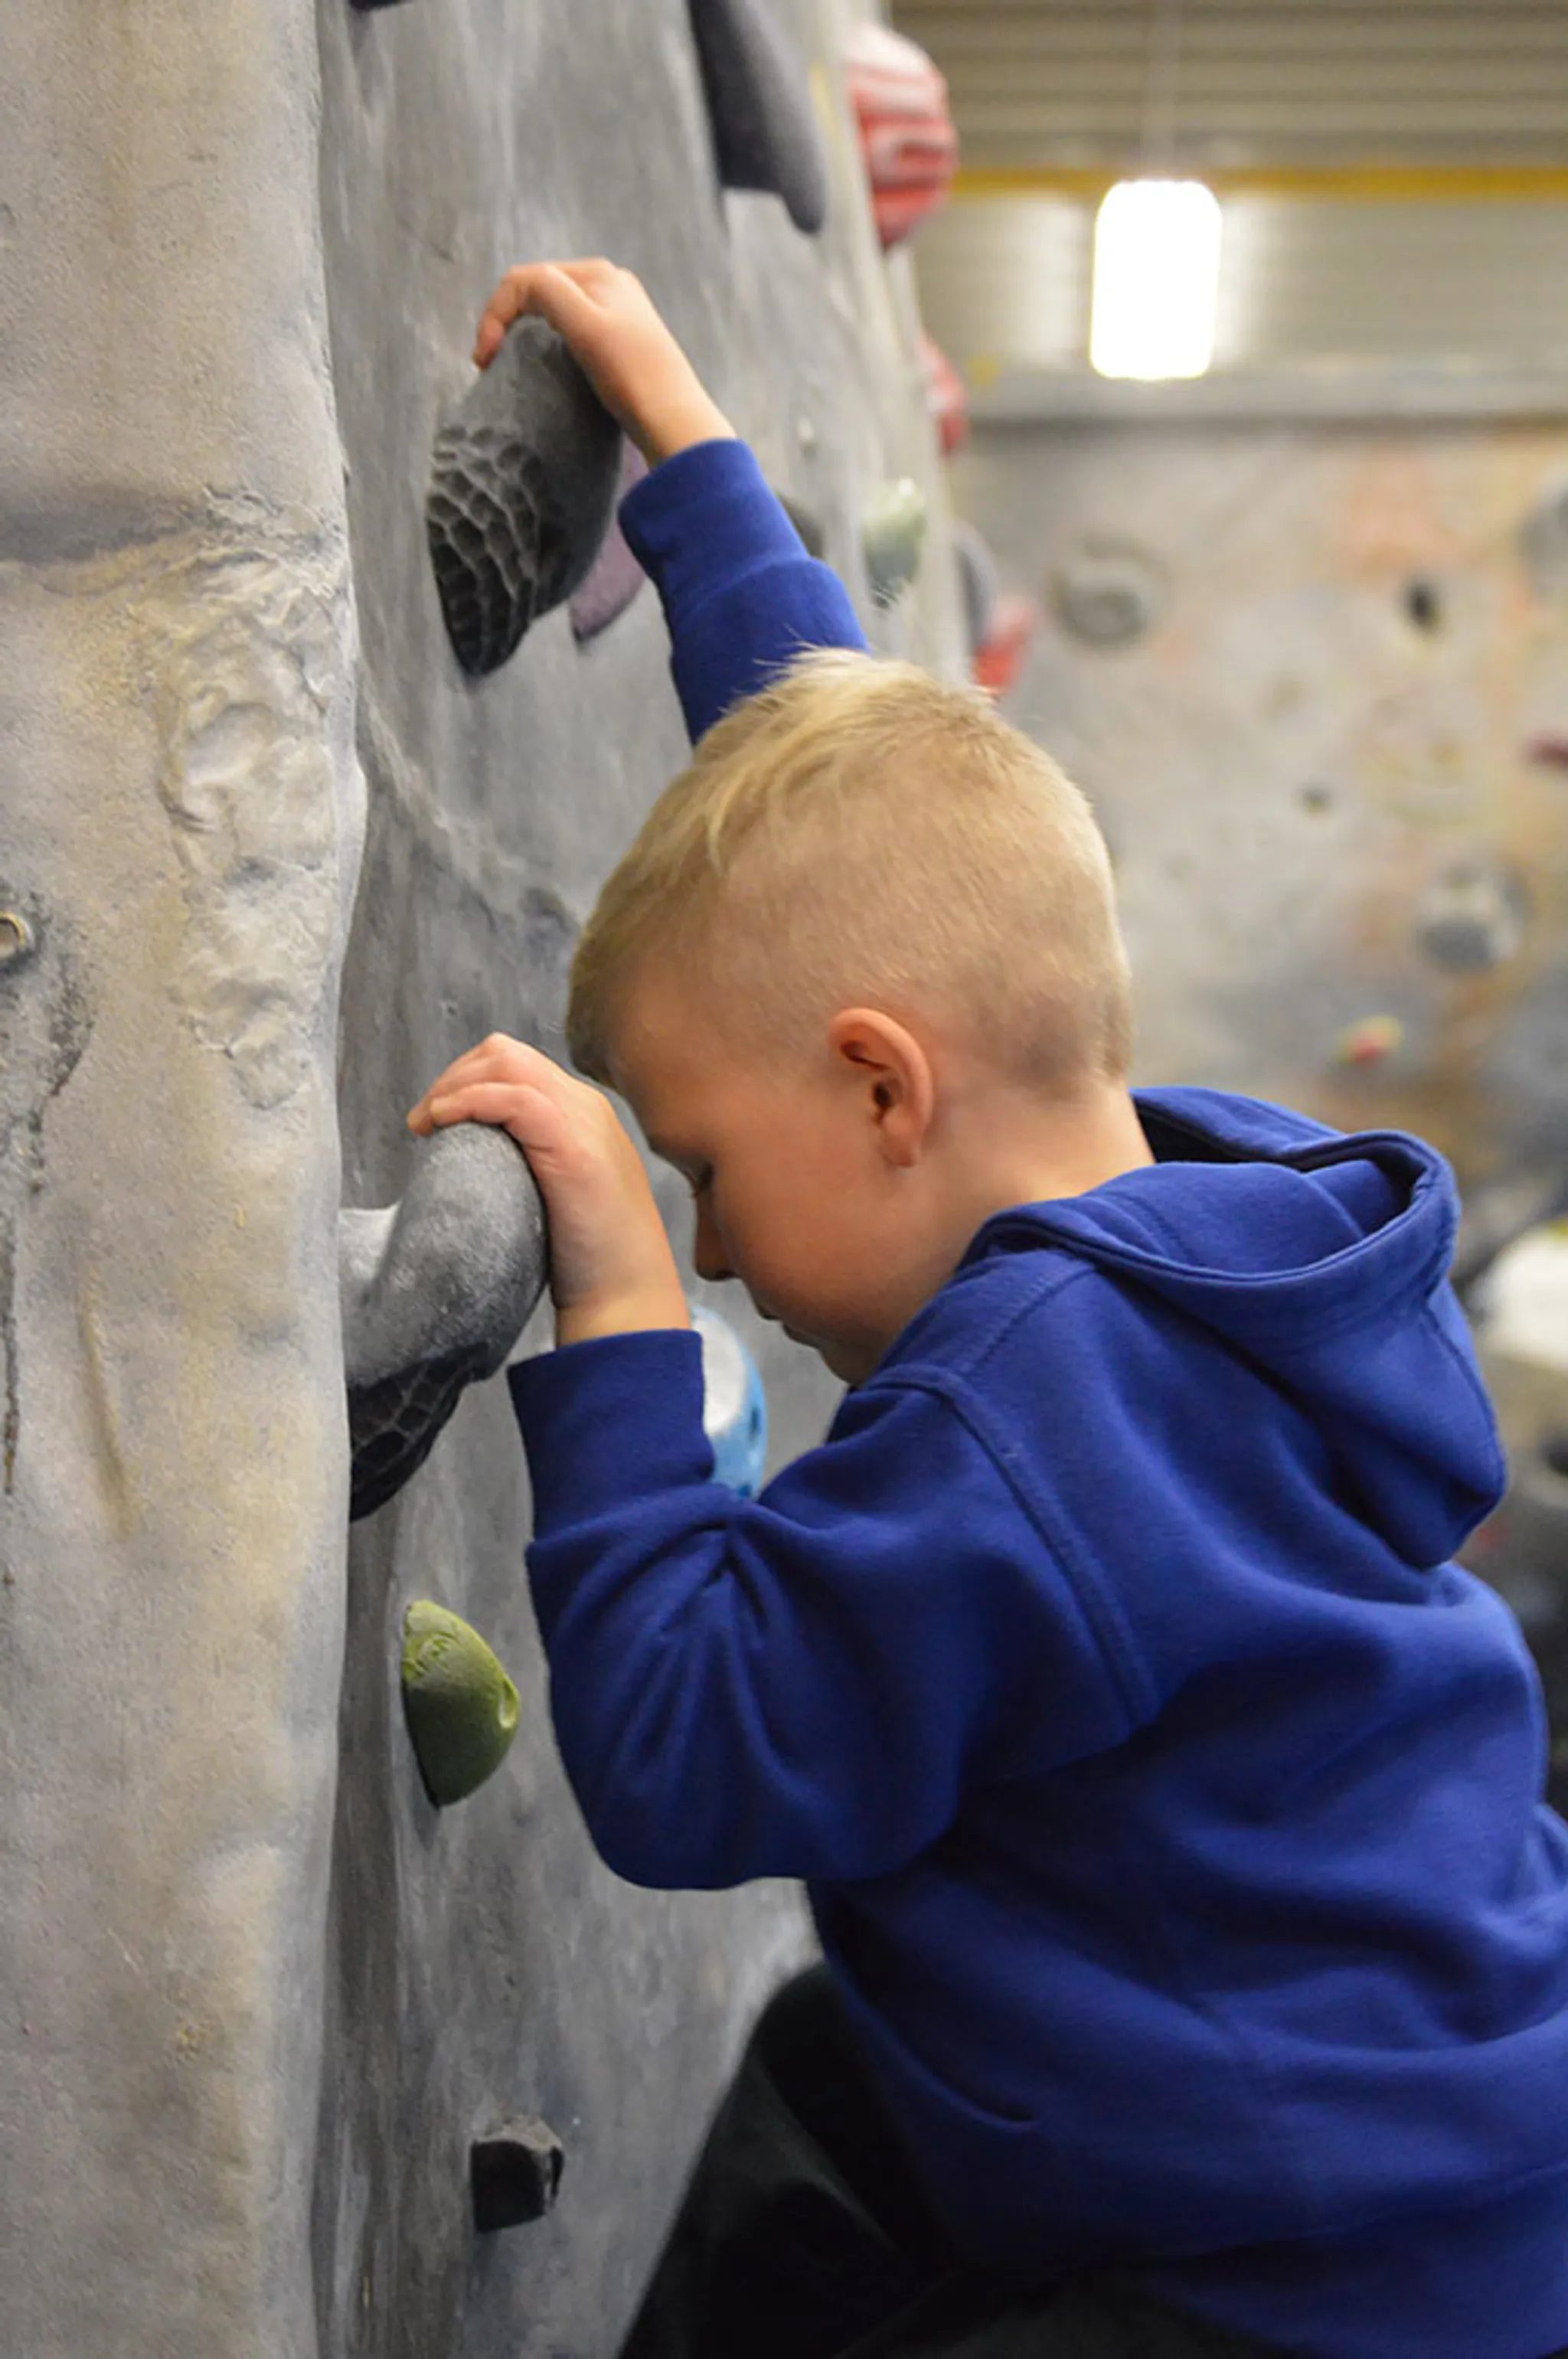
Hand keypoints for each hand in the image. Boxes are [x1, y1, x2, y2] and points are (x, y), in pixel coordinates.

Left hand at [408, 1035, 688, 1347]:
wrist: (627, 1296)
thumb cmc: (586, 1261)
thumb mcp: (553, 1196)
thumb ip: (526, 1167)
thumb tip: (471, 1163)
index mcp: (582, 1115)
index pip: (517, 1066)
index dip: (467, 1081)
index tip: (434, 1120)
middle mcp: (586, 1107)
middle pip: (507, 1054)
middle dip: (453, 1076)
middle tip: (422, 1121)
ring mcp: (584, 1123)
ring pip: (508, 1064)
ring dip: (453, 1085)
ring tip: (425, 1123)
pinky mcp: (575, 1149)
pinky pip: (516, 1098)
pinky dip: (471, 1100)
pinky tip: (442, 1122)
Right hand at [473, 259, 736, 464]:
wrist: (676, 423)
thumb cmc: (631, 375)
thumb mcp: (585, 324)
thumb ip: (547, 291)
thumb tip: (519, 288)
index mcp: (597, 273)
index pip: (526, 279)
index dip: (496, 314)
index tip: (483, 361)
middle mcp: (608, 285)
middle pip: (538, 293)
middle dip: (507, 323)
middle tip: (490, 364)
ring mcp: (616, 314)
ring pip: (552, 313)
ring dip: (524, 334)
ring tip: (510, 366)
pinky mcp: (619, 343)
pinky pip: (570, 333)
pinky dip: (546, 345)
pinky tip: (545, 368)